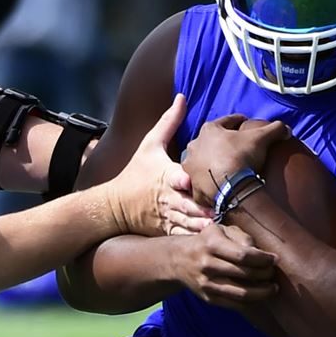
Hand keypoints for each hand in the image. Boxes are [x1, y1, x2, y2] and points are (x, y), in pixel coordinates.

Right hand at [107, 94, 212, 236]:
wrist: (115, 206)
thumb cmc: (136, 172)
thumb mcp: (149, 144)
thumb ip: (169, 121)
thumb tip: (182, 97)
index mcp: (165, 175)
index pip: (175, 177)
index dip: (183, 179)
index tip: (191, 180)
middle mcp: (167, 197)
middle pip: (186, 202)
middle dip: (201, 206)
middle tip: (220, 206)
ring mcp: (167, 216)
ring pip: (187, 222)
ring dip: (202, 224)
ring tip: (219, 224)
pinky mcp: (167, 230)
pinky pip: (183, 236)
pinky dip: (194, 238)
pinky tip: (212, 239)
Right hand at [168, 223, 278, 308]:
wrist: (178, 260)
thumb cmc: (208, 241)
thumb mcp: (222, 231)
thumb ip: (242, 238)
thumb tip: (262, 254)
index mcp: (212, 244)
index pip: (243, 255)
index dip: (263, 259)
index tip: (275, 259)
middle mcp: (207, 264)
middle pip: (245, 274)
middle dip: (265, 274)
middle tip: (273, 272)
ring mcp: (206, 284)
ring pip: (241, 294)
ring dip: (262, 292)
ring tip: (272, 288)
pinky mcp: (208, 298)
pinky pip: (235, 304)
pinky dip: (251, 302)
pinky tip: (260, 296)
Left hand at [181, 114, 289, 204]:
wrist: (230, 189)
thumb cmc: (241, 157)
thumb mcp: (262, 138)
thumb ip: (274, 129)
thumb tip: (286, 128)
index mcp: (209, 130)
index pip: (227, 121)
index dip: (238, 121)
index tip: (246, 122)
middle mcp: (195, 146)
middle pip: (212, 141)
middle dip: (223, 142)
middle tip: (237, 146)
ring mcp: (191, 168)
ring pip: (204, 161)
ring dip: (213, 162)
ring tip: (228, 167)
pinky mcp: (193, 186)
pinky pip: (203, 182)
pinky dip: (211, 181)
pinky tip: (221, 184)